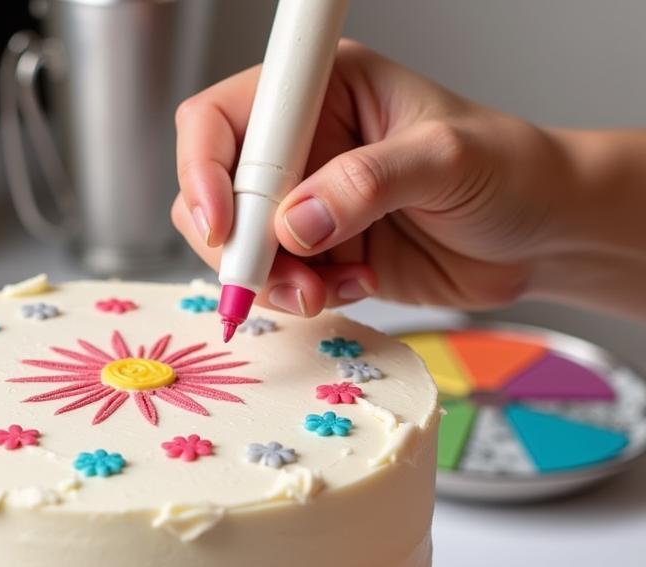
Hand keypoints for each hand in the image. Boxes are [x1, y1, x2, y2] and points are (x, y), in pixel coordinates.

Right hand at [173, 40, 566, 316]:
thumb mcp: (446, 160)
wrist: (539, 237)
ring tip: (324, 291)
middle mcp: (303, 146)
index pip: (221, 119)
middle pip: (215, 192)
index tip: (223, 225)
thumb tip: (296, 225)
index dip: (203, 169)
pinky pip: (277, 283)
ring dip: (270, 282)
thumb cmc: (510, 172)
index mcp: (323, 91)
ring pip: (240, 249)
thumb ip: (366, 183)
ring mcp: (306, 204)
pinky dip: (302, 297)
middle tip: (283, 277)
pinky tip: (356, 285)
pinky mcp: (319, 254)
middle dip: (237, 245)